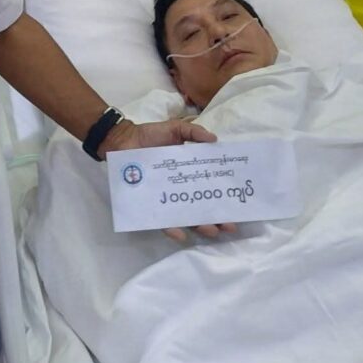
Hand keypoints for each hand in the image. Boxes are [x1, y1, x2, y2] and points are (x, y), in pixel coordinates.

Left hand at [101, 117, 236, 242]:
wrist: (123, 141)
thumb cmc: (150, 136)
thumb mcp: (175, 129)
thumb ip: (193, 133)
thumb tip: (215, 140)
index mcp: (190, 173)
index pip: (210, 187)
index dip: (224, 197)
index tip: (239, 205)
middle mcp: (181, 188)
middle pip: (203, 207)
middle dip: (218, 218)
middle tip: (229, 226)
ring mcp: (167, 198)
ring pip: (187, 216)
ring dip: (201, 225)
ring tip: (212, 230)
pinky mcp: (152, 204)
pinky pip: (162, 221)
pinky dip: (172, 228)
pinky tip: (181, 234)